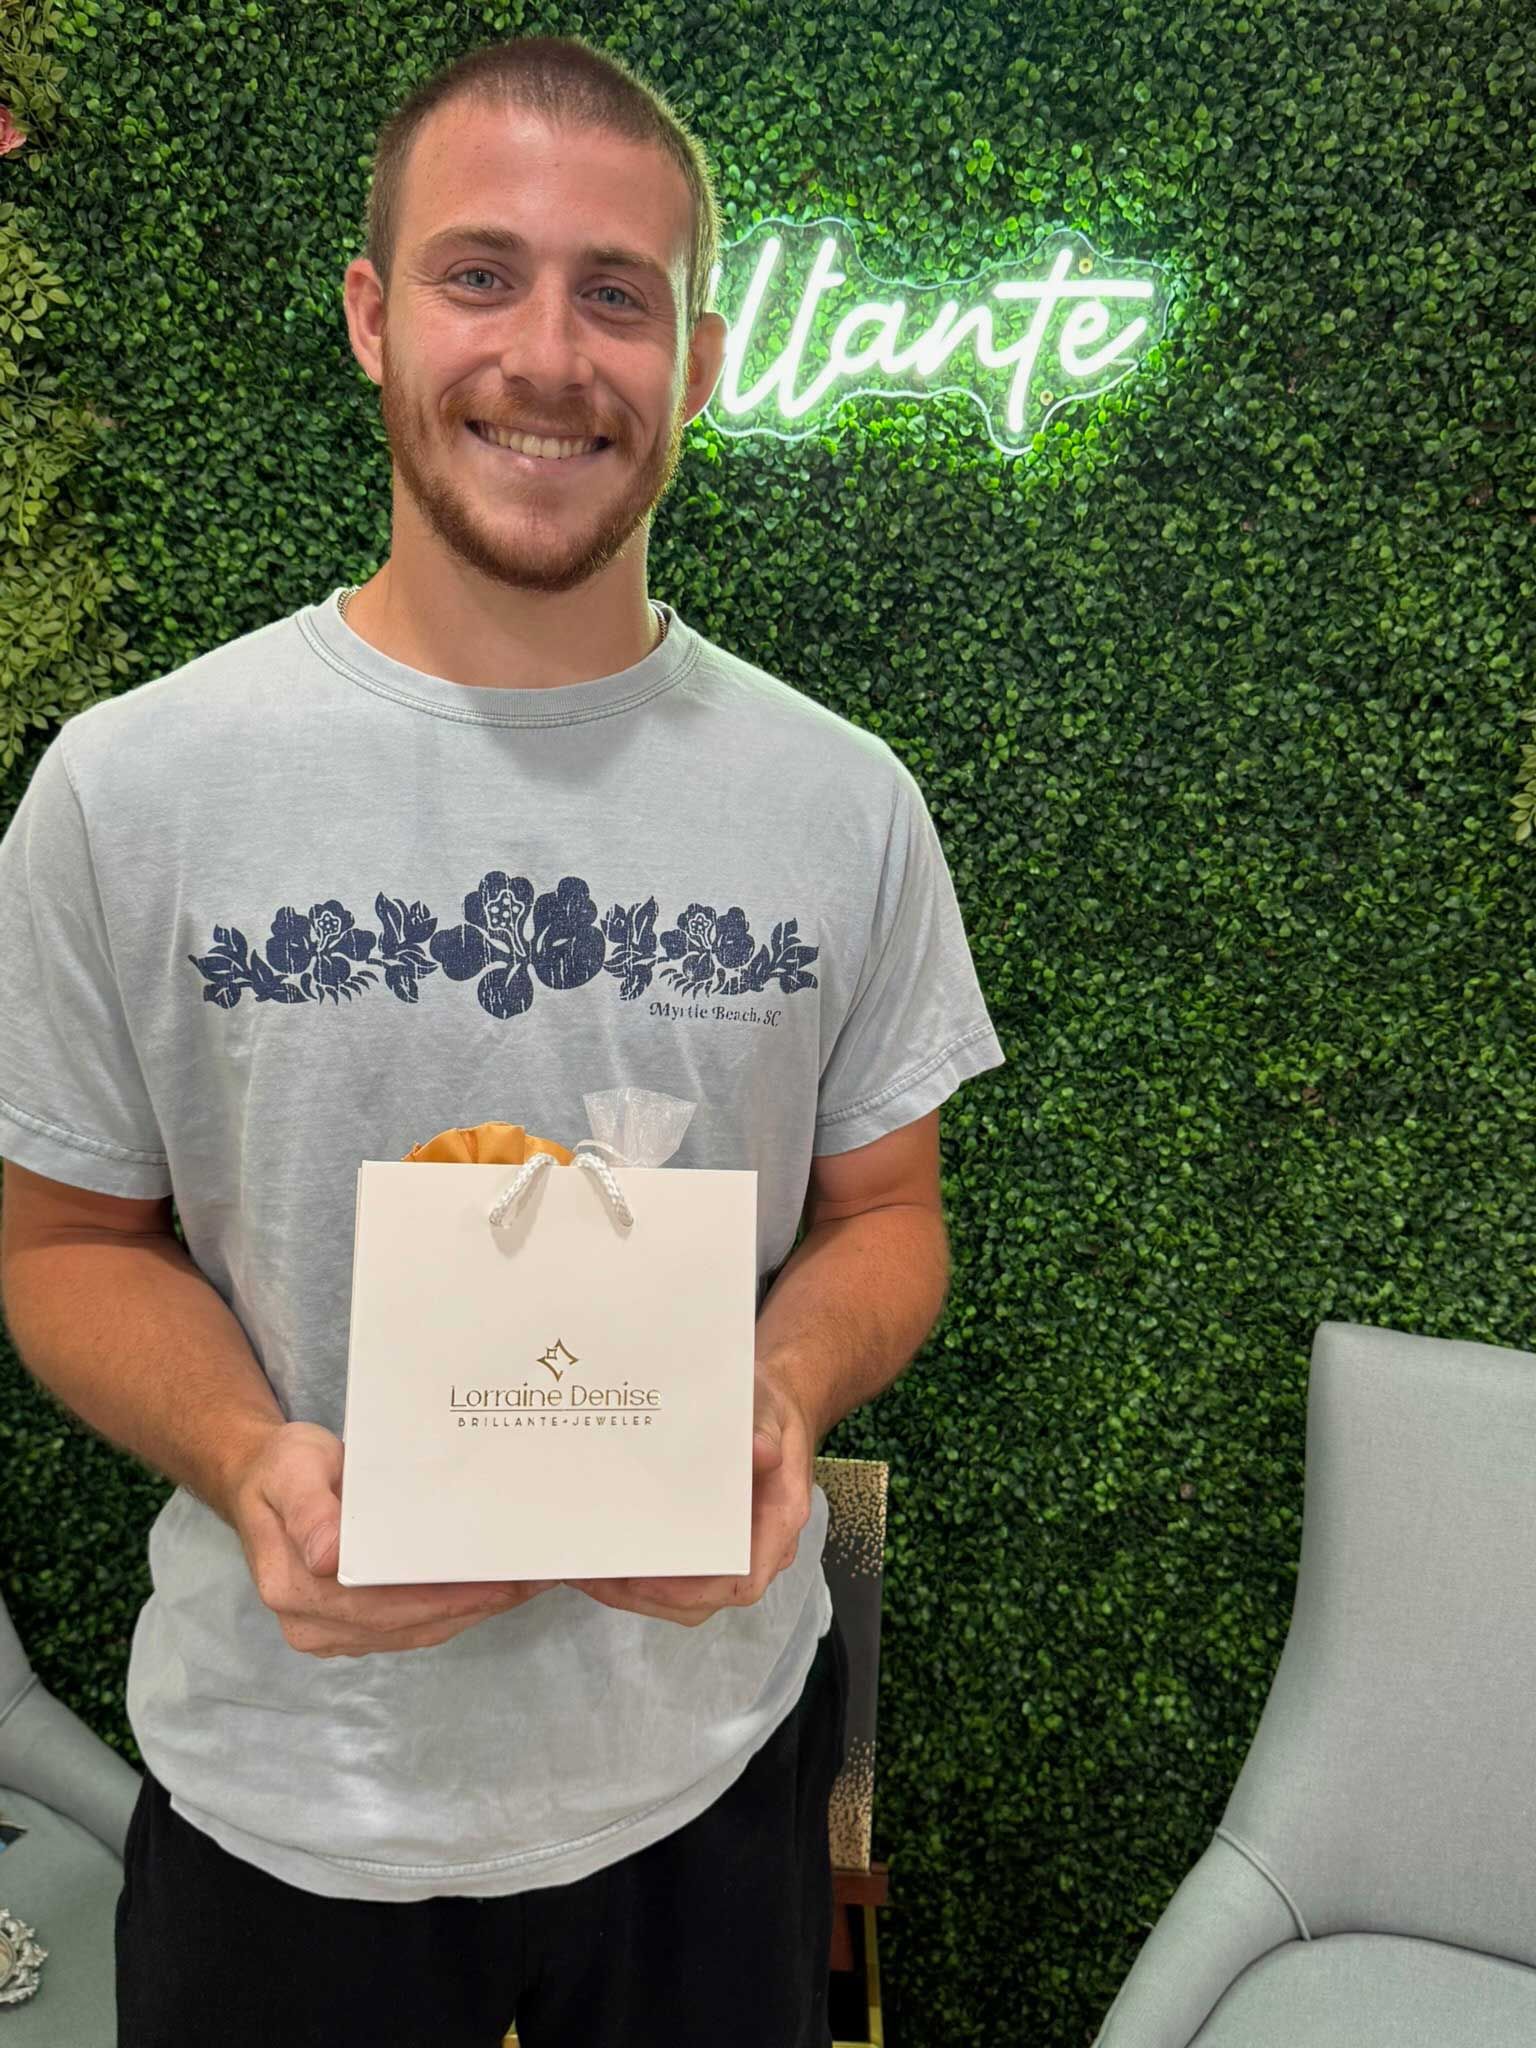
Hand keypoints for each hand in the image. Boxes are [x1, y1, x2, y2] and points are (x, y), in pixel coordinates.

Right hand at [229, 1421, 559, 1657]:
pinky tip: (485, 1592)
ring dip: (467, 1613)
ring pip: (412, 1632)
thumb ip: (309, 1511)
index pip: (379, 1605)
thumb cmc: (281, 1470)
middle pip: (404, 1625)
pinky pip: (408, 1627)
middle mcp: (310, 1622)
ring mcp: (329, 1630)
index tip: (493, 1585)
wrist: (261, 1479)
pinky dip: (450, 1612)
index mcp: (293, 1587)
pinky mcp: (349, 1626)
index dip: (440, 1600)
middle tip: (527, 1583)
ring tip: (520, 1587)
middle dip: (469, 1607)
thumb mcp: (291, 1472)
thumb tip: (328, 1557)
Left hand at [566, 1363, 816, 1627]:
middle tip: (597, 1576)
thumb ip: (764, 1428)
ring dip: (634, 1591)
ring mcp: (730, 1547)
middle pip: (702, 1598)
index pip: (741, 1580)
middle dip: (646, 1595)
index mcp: (777, 1520)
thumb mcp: (769, 1406)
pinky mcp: (707, 1540)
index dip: (692, 1591)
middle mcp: (757, 1546)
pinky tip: (601, 1556)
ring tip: (588, 1572)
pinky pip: (675, 1572)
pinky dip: (638, 1574)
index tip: (644, 1580)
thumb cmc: (770, 1407)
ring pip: (683, 1594)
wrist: (772, 1404)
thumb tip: (762, 1451)